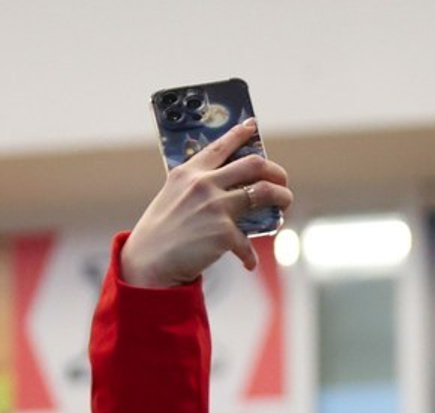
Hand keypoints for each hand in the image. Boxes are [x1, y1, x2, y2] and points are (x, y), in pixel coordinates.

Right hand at [120, 119, 292, 286]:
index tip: (253, 126)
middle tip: (281, 181)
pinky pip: (246, 243)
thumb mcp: (172, 198)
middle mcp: (204, 184)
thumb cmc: (160, 234)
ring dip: (281, 197)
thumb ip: (196, 189)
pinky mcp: (223, 232)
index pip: (221, 146)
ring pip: (262, 192)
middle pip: (253, 165)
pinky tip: (249, 263)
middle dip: (275, 171)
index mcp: (189, 172)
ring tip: (284, 205)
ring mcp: (215, 206)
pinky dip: (249, 256)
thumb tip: (228, 193)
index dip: (240, 134)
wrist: (149, 262)